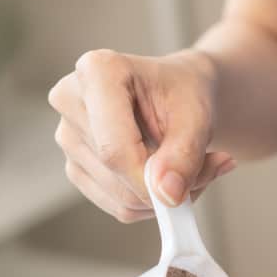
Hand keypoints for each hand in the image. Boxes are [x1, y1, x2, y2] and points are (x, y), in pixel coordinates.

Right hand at [48, 48, 236, 221]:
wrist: (177, 92)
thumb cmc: (185, 93)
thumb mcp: (198, 115)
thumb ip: (184, 154)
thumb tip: (167, 196)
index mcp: (98, 71)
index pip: (114, 148)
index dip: (149, 181)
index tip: (182, 193)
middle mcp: (71, 100)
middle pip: (115, 172)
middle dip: (166, 186)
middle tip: (209, 167)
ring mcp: (68, 136)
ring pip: (119, 196)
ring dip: (163, 196)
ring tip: (189, 167)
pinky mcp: (75, 166)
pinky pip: (116, 205)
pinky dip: (149, 202)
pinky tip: (165, 177)